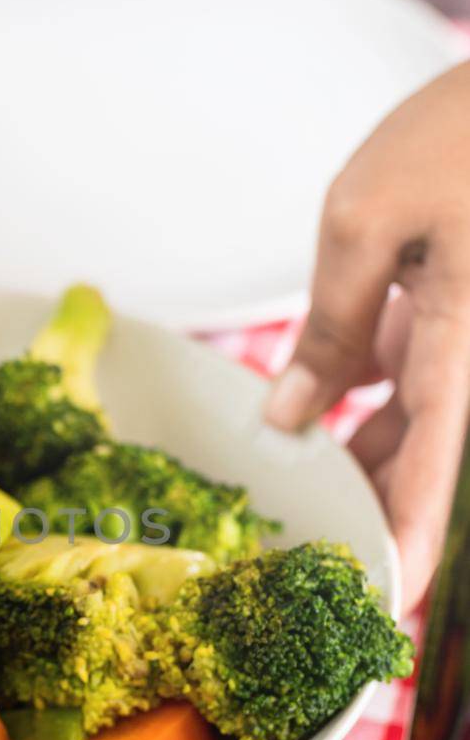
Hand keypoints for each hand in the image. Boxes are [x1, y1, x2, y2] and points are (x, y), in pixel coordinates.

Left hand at [266, 60, 469, 609]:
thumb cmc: (456, 135)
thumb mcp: (362, 222)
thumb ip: (328, 327)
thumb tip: (289, 417)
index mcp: (461, 346)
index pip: (434, 470)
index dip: (409, 542)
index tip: (385, 603)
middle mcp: (469, 360)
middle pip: (420, 461)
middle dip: (369, 510)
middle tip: (307, 560)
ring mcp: (462, 341)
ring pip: (411, 427)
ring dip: (356, 461)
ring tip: (288, 496)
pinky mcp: (452, 316)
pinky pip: (410, 383)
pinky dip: (361, 405)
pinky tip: (308, 418)